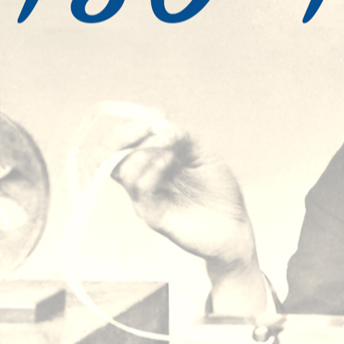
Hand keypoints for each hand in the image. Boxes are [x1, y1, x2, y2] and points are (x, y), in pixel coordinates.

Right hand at [95, 105, 269, 313]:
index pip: (121, 143)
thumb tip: (160, 125)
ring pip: (122, 171)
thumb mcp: (203, 153)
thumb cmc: (219, 191)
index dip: (131, 126)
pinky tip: (170, 161)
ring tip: (170, 150)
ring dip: (143, 152)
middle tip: (149, 128)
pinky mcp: (154, 216)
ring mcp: (145, 199)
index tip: (156, 117)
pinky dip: (151, 170)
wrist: (235, 227)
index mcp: (150, 164)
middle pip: (109, 156)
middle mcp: (142, 180)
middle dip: (125, 136)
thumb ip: (182, 136)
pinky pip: (141, 191)